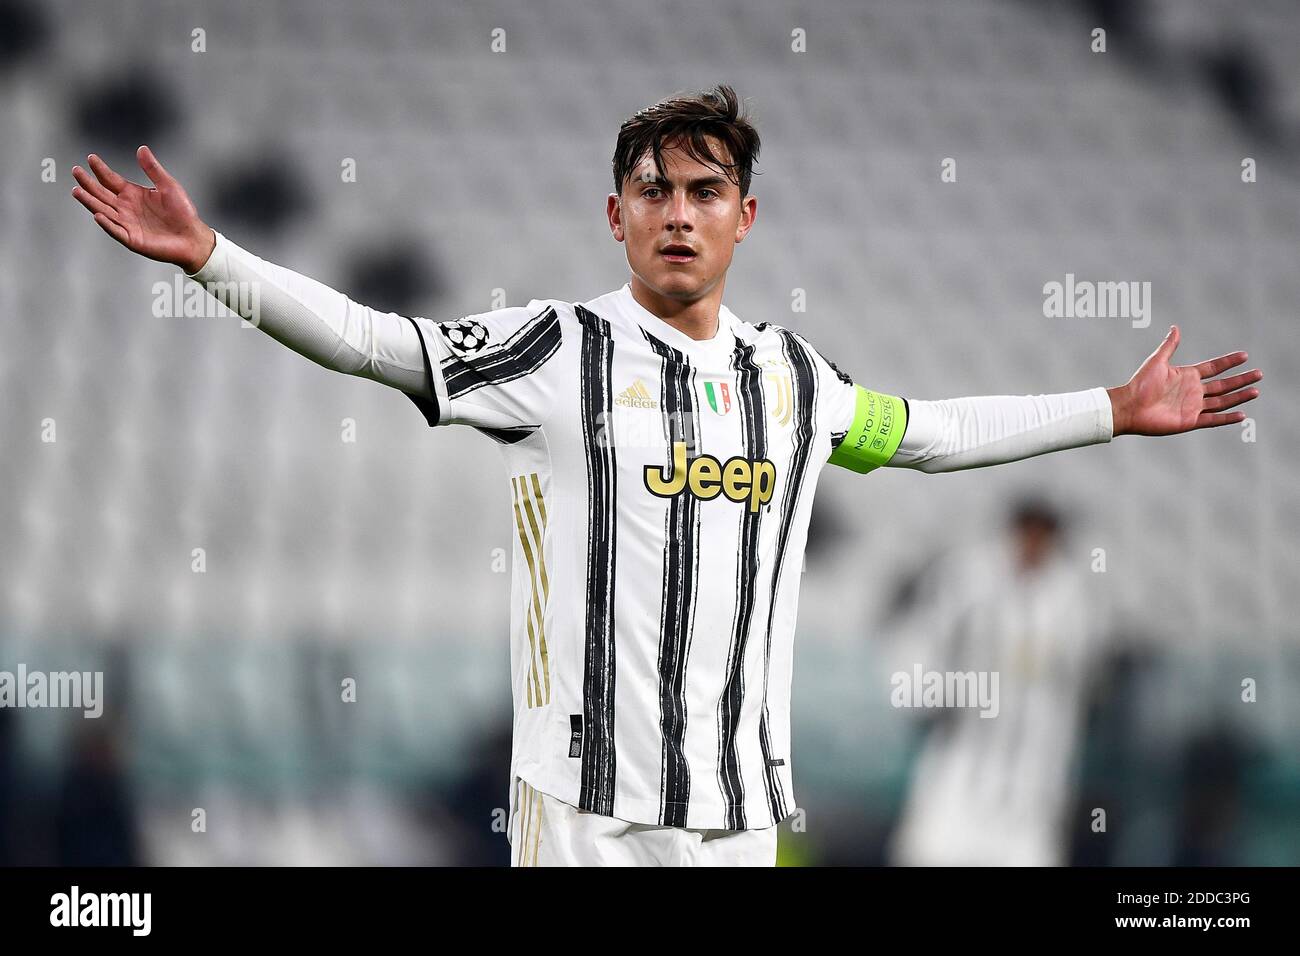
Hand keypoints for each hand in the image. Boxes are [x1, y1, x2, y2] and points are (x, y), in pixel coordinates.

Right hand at [71, 145, 214, 273]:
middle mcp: (126, 208)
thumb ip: (153, 169)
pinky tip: (98, 214)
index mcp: (133, 194)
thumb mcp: (168, 186)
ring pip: (103, 210)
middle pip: (102, 193)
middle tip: (76, 171)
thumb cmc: (183, 212)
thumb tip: (142, 149)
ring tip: (77, 190)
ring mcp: (127, 223)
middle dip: (88, 183)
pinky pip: (116, 230)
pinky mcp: (132, 239)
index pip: (111, 179)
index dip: (100, 169)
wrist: (193, 237)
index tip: (90, 158)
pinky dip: (107, 223)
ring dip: (90, 201)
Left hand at [1107, 325, 1261, 436]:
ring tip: (1256, 391)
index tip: (1244, 356)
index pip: (1214, 368)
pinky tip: (1242, 414)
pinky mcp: (1189, 421)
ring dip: (1239, 396)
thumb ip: (1169, 345)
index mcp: (1187, 376)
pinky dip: (1227, 418)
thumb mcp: (1157, 361)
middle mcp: (1192, 391)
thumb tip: (1175, 327)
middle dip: (1241, 380)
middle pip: (1223, 385)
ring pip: (1222, 401)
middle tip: (1259, 374)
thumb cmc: (1140, 384)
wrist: (1129, 406)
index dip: (1229, 362)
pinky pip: (1213, 419)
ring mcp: (1192, 406)